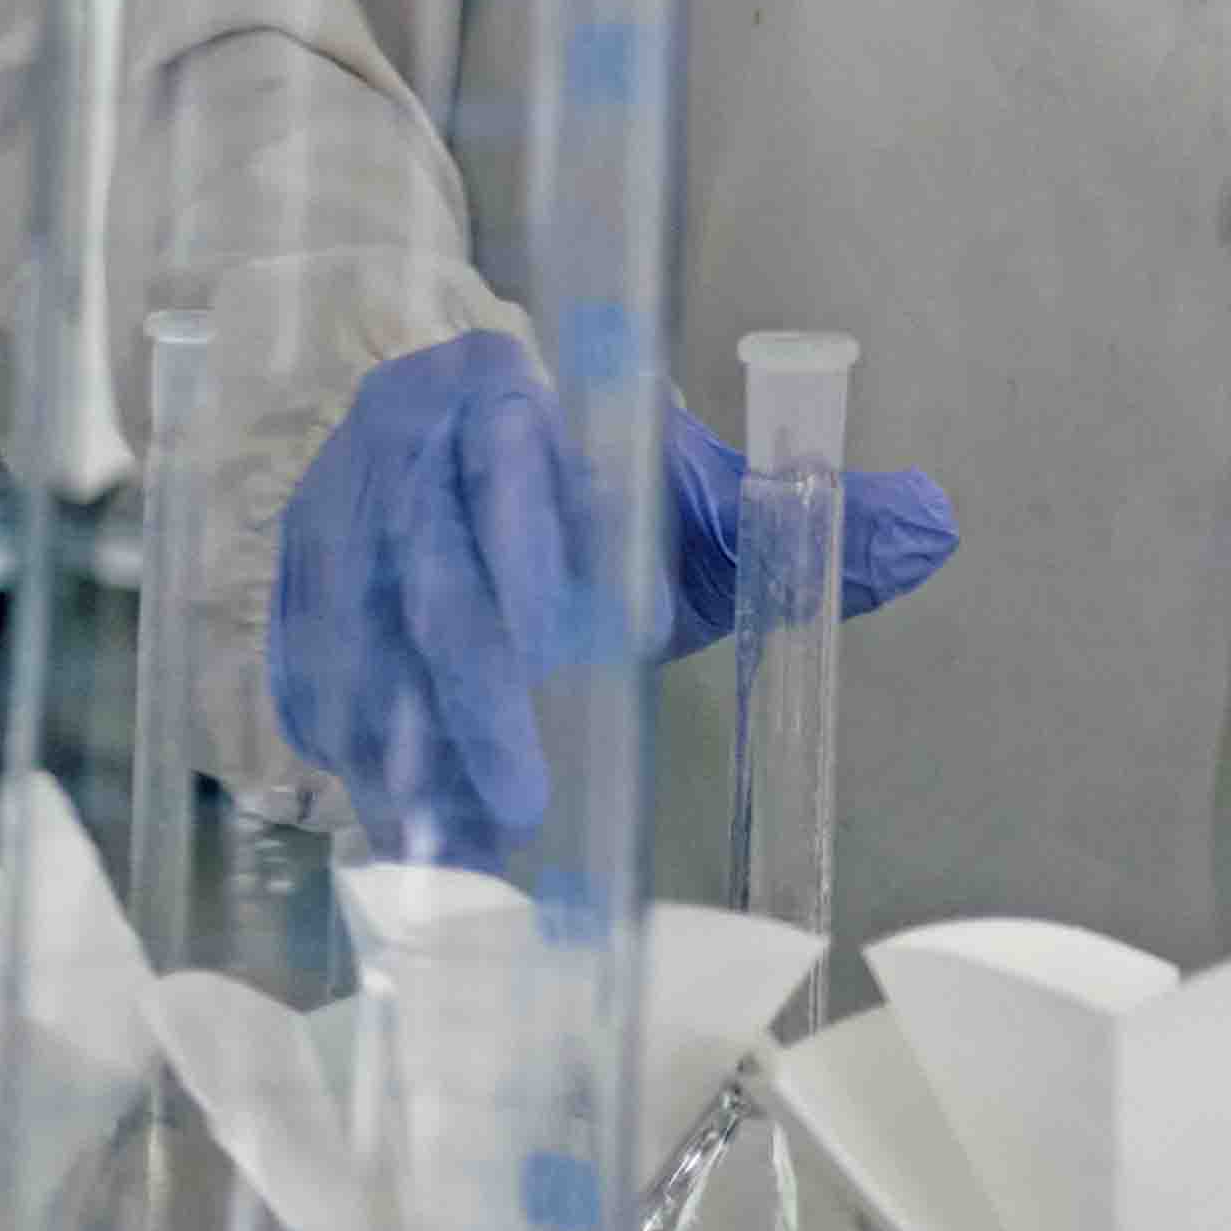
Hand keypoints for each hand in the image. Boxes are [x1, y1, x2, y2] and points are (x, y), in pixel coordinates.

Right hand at [272, 333, 965, 862]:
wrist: (479, 471)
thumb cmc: (612, 496)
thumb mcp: (708, 501)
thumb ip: (815, 515)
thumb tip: (936, 523)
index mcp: (503, 391)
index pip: (510, 453)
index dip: (541, 539)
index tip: (599, 632)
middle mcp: (400, 446)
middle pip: (431, 572)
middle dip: (477, 695)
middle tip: (526, 798)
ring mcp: (331, 519)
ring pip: (360, 640)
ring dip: (406, 746)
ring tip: (456, 839)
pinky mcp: (294, 588)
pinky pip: (310, 675)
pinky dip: (353, 754)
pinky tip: (398, 820)